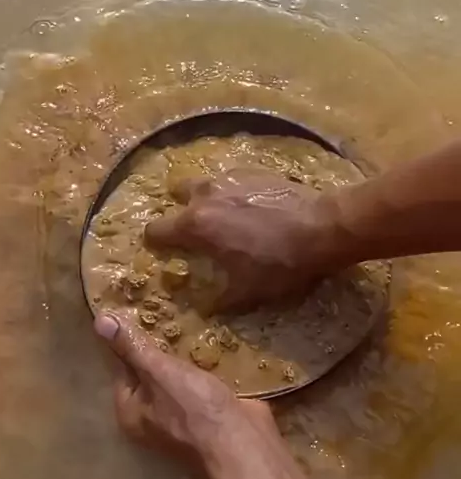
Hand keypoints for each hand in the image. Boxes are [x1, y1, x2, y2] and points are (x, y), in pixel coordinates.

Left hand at [94, 310, 277, 473]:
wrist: (242, 443)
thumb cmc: (193, 409)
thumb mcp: (158, 372)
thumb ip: (131, 347)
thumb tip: (99, 320)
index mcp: (130, 412)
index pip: (122, 367)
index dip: (130, 339)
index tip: (139, 310)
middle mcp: (151, 418)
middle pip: (150, 372)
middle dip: (160, 344)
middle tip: (166, 307)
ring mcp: (181, 417)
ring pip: (176, 376)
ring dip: (183, 353)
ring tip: (187, 316)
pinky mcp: (208, 413)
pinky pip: (199, 382)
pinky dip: (203, 364)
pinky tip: (209, 340)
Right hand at [146, 168, 340, 310]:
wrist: (322, 228)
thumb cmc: (279, 263)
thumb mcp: (248, 292)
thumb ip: (220, 300)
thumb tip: (207, 308)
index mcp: (196, 225)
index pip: (156, 230)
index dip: (155, 241)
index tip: (161, 249)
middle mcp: (206, 195)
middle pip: (176, 192)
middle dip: (179, 207)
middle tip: (194, 227)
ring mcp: (232, 178)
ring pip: (206, 181)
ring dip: (207, 196)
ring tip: (223, 213)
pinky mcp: (256, 170)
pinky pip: (234, 179)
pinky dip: (235, 190)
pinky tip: (251, 204)